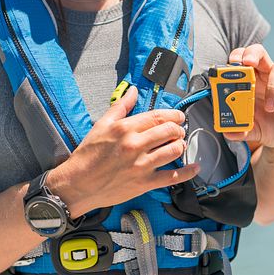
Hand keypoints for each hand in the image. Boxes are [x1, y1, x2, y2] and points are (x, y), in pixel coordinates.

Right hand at [47, 86, 199, 217]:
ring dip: (181, 145)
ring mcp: (142, 165)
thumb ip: (120, 106)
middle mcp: (135, 145)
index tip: (178, 116)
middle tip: (180, 129)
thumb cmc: (87, 155)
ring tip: (179, 144)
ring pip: (174, 151)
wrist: (78, 183)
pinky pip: (172, 177)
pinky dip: (187, 172)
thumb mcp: (101, 125)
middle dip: (179, 129)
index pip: (158, 117)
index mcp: (125, 128)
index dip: (173, 115)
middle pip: (169, 132)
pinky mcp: (145, 183)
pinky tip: (195, 167)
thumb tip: (132, 90)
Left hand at [224, 44, 273, 150]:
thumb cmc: (269, 127)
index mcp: (251, 81)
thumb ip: (240, 130)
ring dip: (272, 87)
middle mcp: (267, 76)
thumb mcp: (253, 131)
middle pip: (259, 53)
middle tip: (247, 63)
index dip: (236, 57)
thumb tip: (227, 132)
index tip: (231, 65)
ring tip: (270, 108)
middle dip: (252, 54)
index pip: (242, 60)